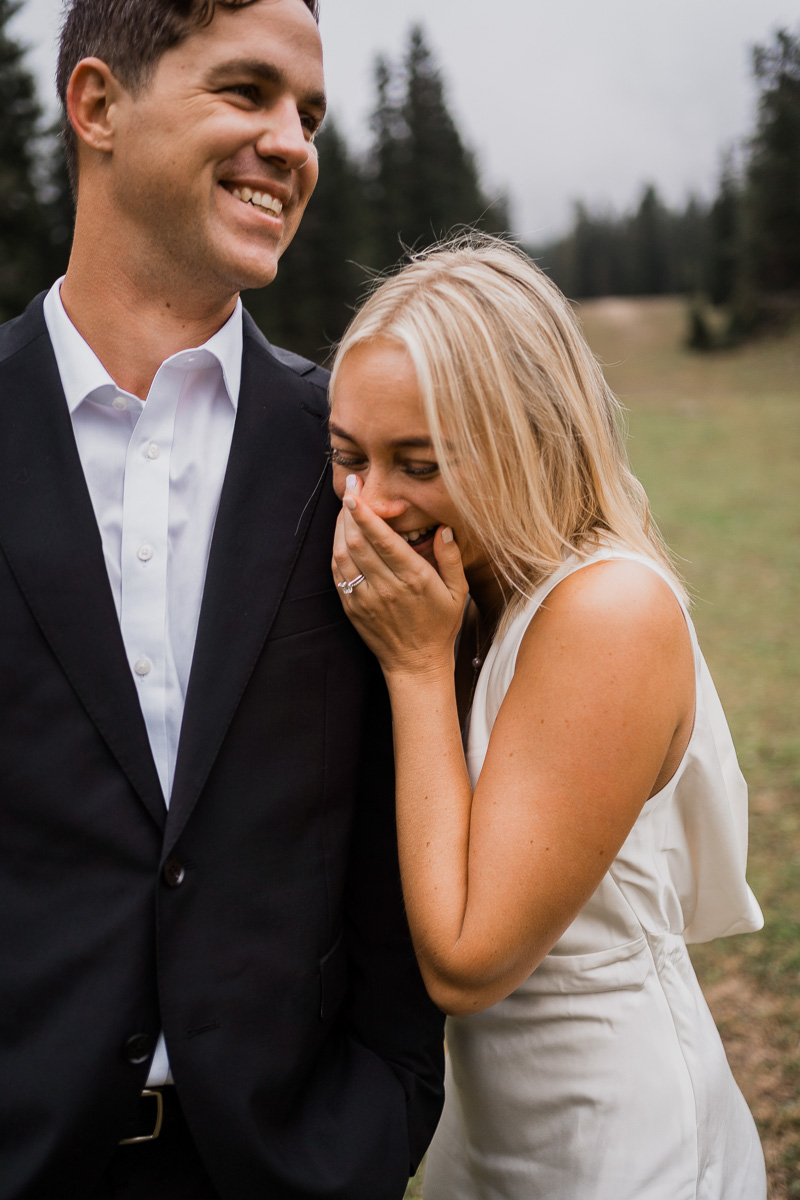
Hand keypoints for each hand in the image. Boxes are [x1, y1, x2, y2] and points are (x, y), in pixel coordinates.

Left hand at [331, 476, 468, 679]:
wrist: (415, 663)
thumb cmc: (439, 626)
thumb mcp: (457, 592)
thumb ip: (451, 558)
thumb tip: (444, 528)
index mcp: (413, 579)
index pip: (383, 540)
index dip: (367, 514)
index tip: (358, 493)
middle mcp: (386, 587)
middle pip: (358, 542)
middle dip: (350, 511)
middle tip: (351, 488)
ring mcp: (365, 598)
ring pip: (343, 555)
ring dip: (340, 528)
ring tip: (346, 508)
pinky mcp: (352, 607)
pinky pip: (338, 573)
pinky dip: (336, 550)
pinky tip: (342, 536)